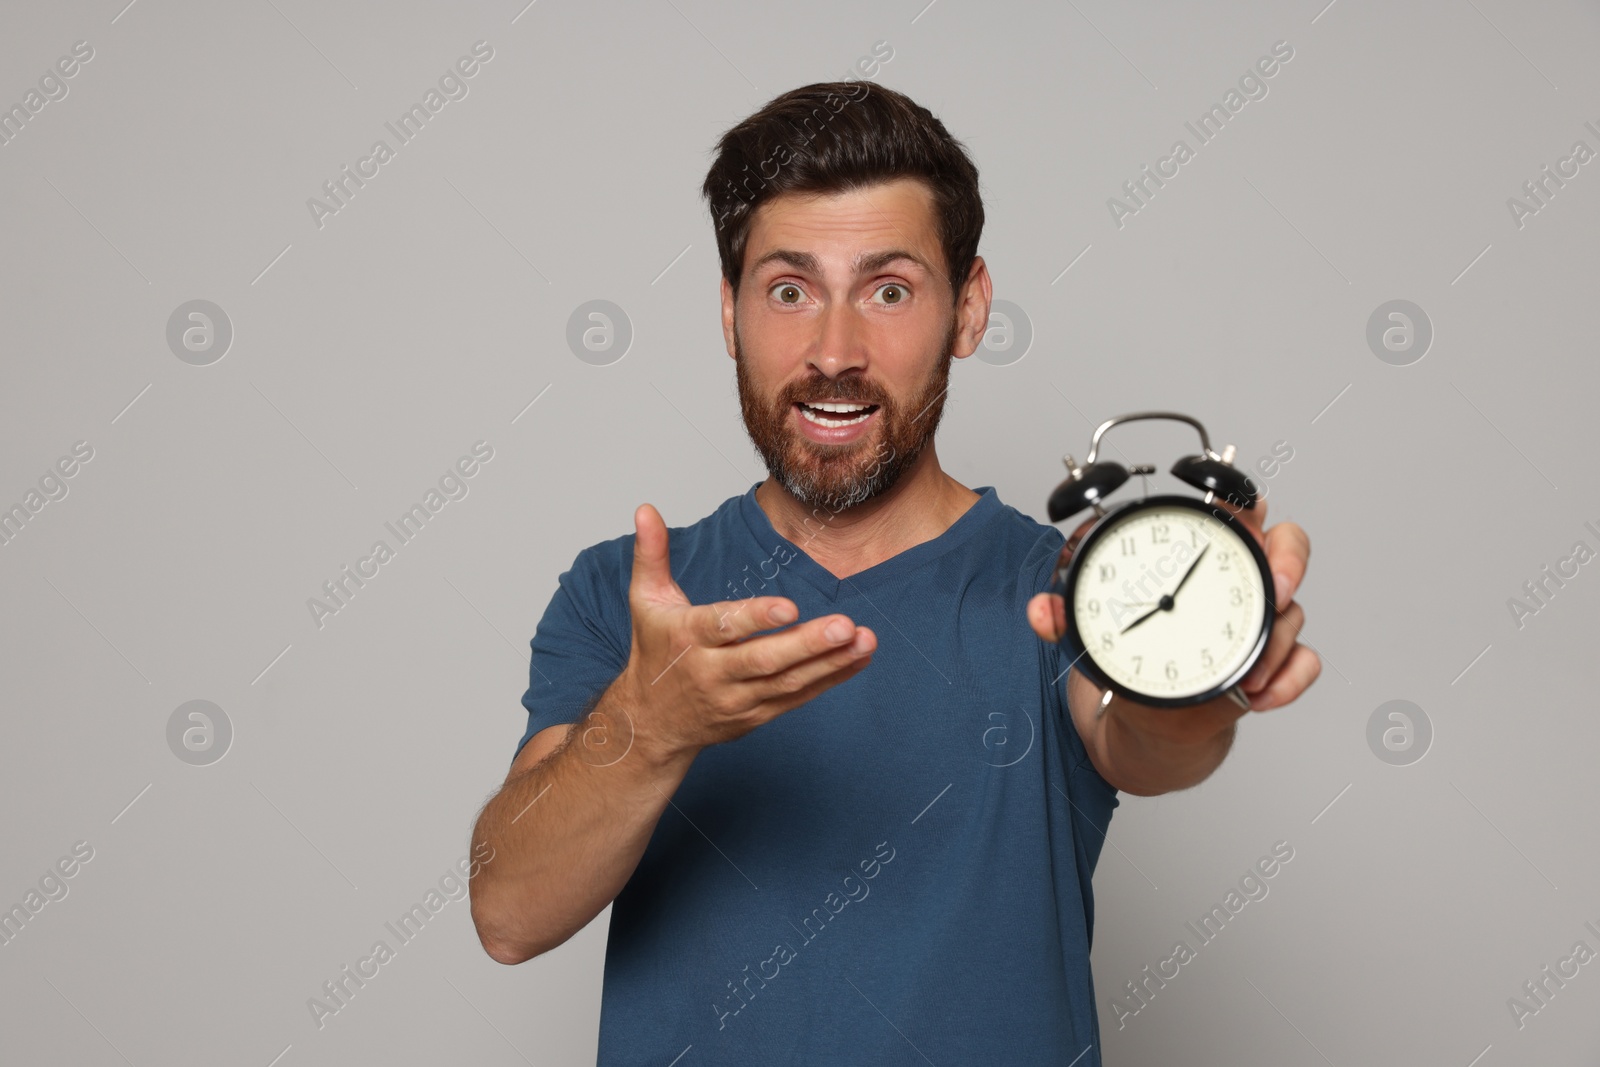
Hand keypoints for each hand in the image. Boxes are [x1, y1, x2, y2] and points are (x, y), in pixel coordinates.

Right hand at [616, 504, 876, 760]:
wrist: (651, 724)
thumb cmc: (655, 651)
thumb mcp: (645, 601)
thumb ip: (652, 554)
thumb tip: (646, 509)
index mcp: (687, 639)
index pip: (723, 627)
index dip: (756, 618)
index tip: (790, 607)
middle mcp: (713, 673)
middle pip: (763, 660)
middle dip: (807, 644)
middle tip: (846, 626)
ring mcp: (737, 698)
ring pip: (787, 682)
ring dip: (830, 662)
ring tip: (865, 639)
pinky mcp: (757, 715)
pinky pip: (797, 698)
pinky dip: (830, 679)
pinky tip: (858, 657)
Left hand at [1028, 495, 1318, 717]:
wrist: (1149, 715)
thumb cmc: (1130, 652)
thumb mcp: (1095, 628)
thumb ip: (1066, 614)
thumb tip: (1041, 610)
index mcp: (1199, 553)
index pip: (1235, 509)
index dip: (1247, 503)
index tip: (1244, 515)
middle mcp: (1238, 579)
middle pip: (1288, 546)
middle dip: (1289, 565)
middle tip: (1275, 594)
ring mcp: (1260, 620)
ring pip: (1293, 613)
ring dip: (1273, 645)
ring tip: (1245, 676)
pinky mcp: (1275, 662)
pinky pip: (1303, 663)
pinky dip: (1287, 681)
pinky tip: (1259, 696)